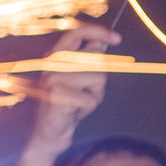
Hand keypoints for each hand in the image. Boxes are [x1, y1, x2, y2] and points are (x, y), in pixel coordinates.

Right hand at [26, 22, 117, 151]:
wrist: (48, 134)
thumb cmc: (67, 106)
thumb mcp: (80, 80)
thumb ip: (88, 61)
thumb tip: (100, 42)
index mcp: (54, 56)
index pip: (76, 33)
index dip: (98, 32)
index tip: (117, 38)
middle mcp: (51, 63)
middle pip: (95, 58)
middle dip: (99, 78)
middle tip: (86, 92)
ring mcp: (52, 78)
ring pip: (98, 78)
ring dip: (95, 94)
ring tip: (79, 103)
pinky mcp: (57, 95)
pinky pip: (91, 98)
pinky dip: (89, 108)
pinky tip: (75, 112)